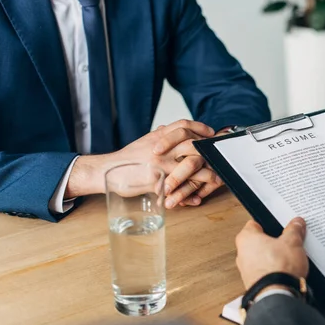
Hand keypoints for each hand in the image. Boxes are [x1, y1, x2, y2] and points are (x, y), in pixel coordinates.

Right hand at [65, 120, 222, 204]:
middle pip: (192, 144)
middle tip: (219, 160)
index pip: (183, 125)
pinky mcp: (156, 181)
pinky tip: (195, 200)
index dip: (200, 128)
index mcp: (158, 136)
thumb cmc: (126, 159)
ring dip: (205, 175)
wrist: (105, 171)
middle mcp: (161, 148)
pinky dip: (189, 195)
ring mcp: (160, 164)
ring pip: (191, 166)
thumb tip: (166, 127)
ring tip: (214, 180)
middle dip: (208, 153)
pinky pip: (179, 188)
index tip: (211, 133)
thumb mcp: (143, 142)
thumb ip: (157, 136)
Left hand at [235, 217, 308, 289]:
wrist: (278, 295)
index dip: (270, 223)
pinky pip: (265, 272)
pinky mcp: (254, 283)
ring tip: (289, 258)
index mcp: (246, 238)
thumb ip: (294, 230)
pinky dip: (273, 271)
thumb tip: (296, 224)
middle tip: (288, 241)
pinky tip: (286, 272)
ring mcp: (246, 270)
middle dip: (274, 242)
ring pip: (262, 258)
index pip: (255, 223)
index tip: (281, 225)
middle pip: (260, 242)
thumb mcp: (292, 242)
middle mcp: (242, 254)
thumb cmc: (278, 268)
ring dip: (274, 258)